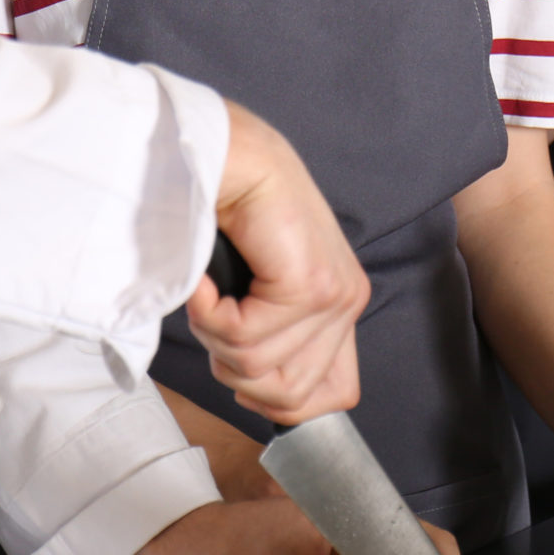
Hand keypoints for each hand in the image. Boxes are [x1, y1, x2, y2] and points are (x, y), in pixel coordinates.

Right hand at [188, 103, 368, 425]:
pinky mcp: (307, 284)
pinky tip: (205, 280)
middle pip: (288, 394)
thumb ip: (275, 340)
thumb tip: (263, 400)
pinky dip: (208, 313)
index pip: (335, 395)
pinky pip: (244, 338)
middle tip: (216, 313)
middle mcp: (348, 302)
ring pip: (258, 368)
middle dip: (234, 367)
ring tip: (209, 290)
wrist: (230, 154)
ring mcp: (332, 294)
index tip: (238, 366)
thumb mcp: (261, 291)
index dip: (277, 399)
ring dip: (214, 334)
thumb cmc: (235, 214)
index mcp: (343, 305)